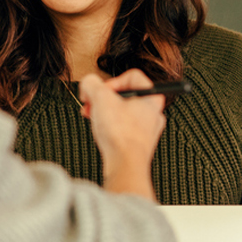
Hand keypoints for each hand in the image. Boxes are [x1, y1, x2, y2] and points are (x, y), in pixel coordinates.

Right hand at [79, 69, 164, 200]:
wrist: (125, 165)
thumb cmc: (121, 135)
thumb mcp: (100, 98)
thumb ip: (91, 83)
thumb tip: (88, 83)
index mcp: (152, 97)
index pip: (131, 76)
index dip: (110, 81)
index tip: (99, 92)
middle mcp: (154, 113)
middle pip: (125, 96)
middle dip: (104, 99)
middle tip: (92, 105)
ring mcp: (147, 130)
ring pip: (122, 113)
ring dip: (104, 113)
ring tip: (94, 119)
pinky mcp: (138, 144)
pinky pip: (122, 129)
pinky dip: (110, 128)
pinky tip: (102, 133)